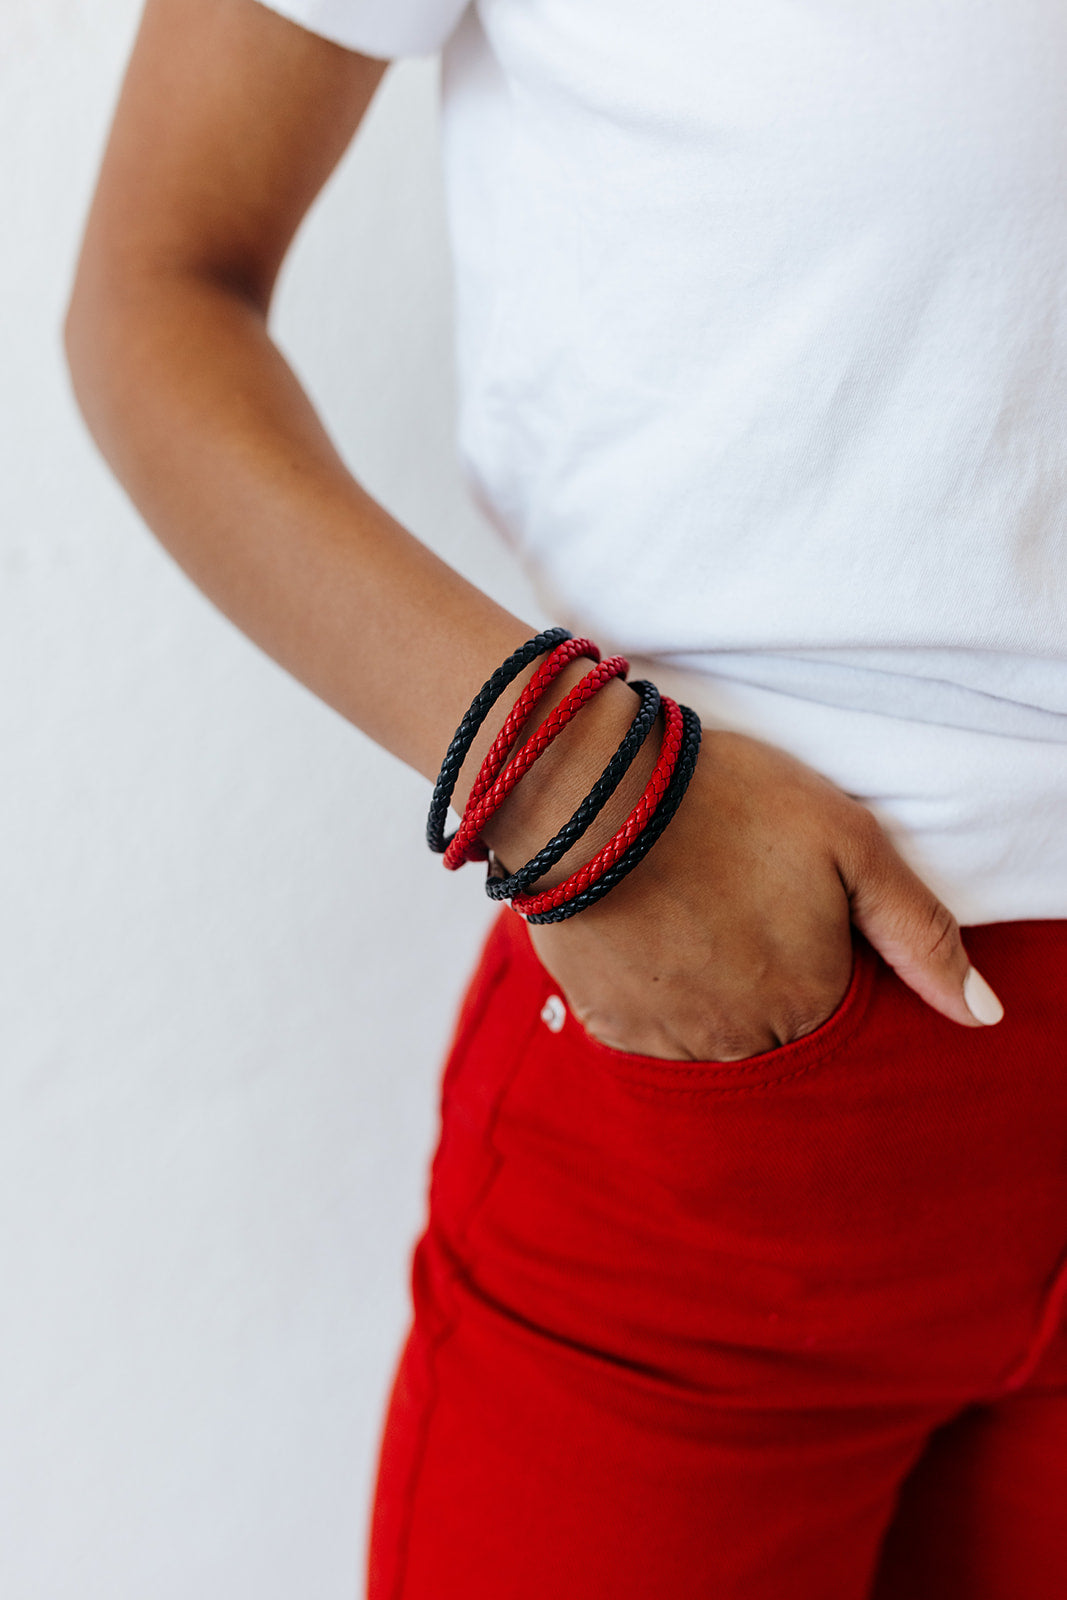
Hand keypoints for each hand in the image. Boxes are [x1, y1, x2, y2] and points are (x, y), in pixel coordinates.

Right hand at [526, 729, 1003, 1060]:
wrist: (591, 792)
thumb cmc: (727, 801)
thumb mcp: (850, 841)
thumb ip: (921, 931)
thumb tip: (981, 1014)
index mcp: (813, 1000)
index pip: (837, 1012)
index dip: (815, 954)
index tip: (785, 905)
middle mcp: (746, 1040)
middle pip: (775, 1032)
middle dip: (763, 980)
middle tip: (731, 905)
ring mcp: (673, 1041)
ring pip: (713, 1040)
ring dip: (710, 994)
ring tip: (690, 915)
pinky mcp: (609, 1027)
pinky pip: (648, 1036)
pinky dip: (654, 997)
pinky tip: (651, 938)